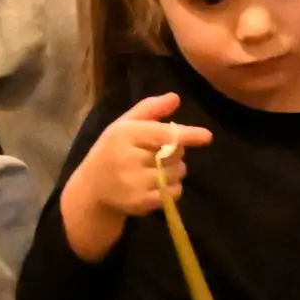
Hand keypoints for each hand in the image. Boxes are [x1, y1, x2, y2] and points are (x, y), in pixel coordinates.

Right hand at [59, 94, 213, 261]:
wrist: (92, 187)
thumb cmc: (113, 151)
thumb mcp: (125, 125)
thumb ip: (150, 109)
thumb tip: (175, 98)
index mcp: (125, 133)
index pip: (163, 134)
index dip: (187, 134)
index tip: (207, 136)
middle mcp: (128, 158)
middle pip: (175, 154)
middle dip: (176, 153)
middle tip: (161, 155)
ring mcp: (133, 183)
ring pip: (176, 174)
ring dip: (176, 172)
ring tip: (159, 170)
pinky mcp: (139, 202)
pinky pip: (172, 194)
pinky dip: (172, 189)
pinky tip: (157, 185)